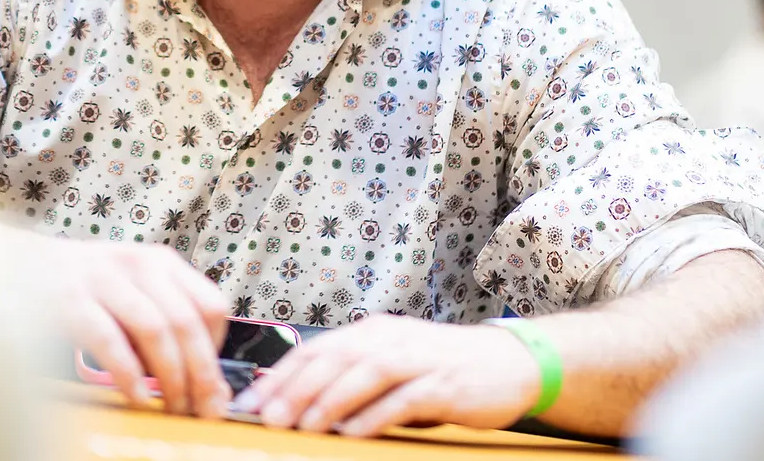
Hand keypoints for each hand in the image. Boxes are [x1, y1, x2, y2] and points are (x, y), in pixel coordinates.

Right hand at [37, 237, 230, 417]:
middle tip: (203, 410)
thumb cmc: (85, 291)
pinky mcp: (70, 298)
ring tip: (172, 408)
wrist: (20, 266)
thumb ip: (165, 324)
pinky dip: (128, 373)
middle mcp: (138, 264)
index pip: (211, 304)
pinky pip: (109, 339)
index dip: (218, 349)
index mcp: (161, 263)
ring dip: (170, 377)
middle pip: (187, 323)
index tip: (214, 383)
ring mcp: (103, 278)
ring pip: (155, 329)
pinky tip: (136, 396)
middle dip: (201, 374)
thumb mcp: (133, 293)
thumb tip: (204, 383)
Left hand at [236, 316, 539, 437]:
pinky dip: (377, 415)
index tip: (253, 401)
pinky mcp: (445, 383)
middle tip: (269, 415)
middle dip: (298, 387)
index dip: (282, 374)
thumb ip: (353, 376)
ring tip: (304, 425)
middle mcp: (392, 338)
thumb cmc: (443, 367)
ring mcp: (419, 359)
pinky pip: (405, 399)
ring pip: (367, 373)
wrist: (510, 363)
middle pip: (336, 358)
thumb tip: (298, 400)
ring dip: (332, 399)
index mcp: (374, 332)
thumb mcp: (394, 363)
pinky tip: (355, 433)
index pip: (317, 349)